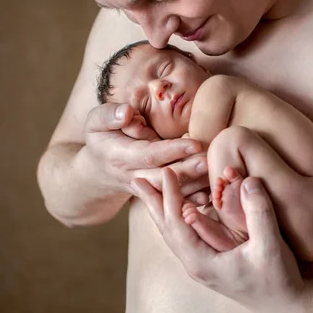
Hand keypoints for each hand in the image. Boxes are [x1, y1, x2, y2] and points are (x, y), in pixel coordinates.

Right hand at [79, 103, 209, 198]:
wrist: (100, 168)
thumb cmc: (103, 136)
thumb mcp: (96, 122)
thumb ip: (109, 115)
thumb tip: (127, 112)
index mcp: (121, 156)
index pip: (150, 154)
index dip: (173, 151)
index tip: (195, 144)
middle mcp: (135, 176)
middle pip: (165, 177)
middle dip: (188, 171)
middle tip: (209, 162)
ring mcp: (147, 188)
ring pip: (173, 191)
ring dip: (196, 186)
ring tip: (217, 176)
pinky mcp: (157, 193)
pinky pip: (176, 199)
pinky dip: (194, 200)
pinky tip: (212, 195)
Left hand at [132, 168, 306, 312]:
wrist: (286, 306)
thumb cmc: (278, 280)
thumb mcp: (270, 245)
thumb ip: (259, 212)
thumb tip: (248, 180)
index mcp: (204, 262)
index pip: (178, 225)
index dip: (171, 197)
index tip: (167, 172)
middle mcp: (197, 264)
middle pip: (167, 229)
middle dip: (154, 202)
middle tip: (137, 179)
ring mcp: (203, 263)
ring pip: (175, 232)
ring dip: (162, 209)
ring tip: (150, 190)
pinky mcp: (212, 260)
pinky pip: (187, 235)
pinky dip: (178, 217)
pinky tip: (178, 208)